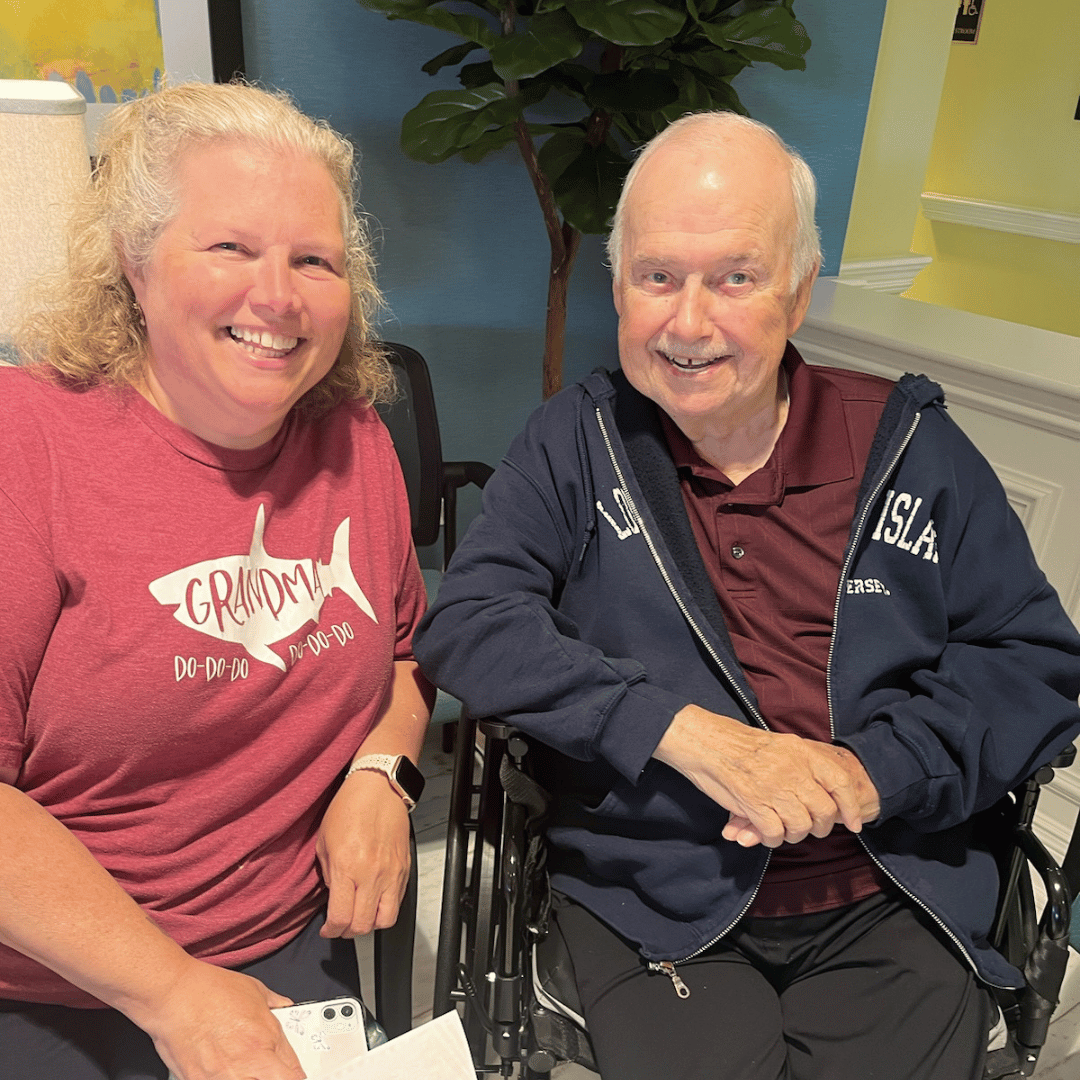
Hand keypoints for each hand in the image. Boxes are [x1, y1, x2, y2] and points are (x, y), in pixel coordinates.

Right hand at [134, 959, 301, 1079]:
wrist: (174, 995)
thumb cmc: (211, 989)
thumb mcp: (255, 990)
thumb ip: (275, 1006)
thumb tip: (285, 1010)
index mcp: (266, 1038)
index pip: (293, 1073)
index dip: (295, 1076)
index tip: (292, 1075)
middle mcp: (247, 1062)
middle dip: (275, 1078)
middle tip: (268, 1072)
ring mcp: (222, 1076)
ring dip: (250, 1079)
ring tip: (244, 1070)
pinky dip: (222, 1079)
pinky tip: (222, 1072)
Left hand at [316, 769, 410, 937]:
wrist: (379, 786)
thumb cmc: (350, 806)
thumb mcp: (324, 841)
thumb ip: (329, 874)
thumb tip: (335, 896)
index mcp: (347, 866)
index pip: (341, 917)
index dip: (331, 931)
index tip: (328, 930)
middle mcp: (372, 873)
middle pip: (363, 925)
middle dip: (348, 931)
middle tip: (341, 925)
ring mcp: (392, 872)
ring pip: (386, 919)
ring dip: (371, 923)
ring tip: (361, 915)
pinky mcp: (405, 868)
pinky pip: (398, 901)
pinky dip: (386, 907)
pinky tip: (375, 899)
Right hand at [655, 705, 879, 847]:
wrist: (705, 741)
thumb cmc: (742, 745)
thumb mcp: (781, 745)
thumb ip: (805, 766)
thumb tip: (831, 796)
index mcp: (801, 751)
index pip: (840, 781)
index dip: (850, 807)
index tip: (853, 823)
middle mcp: (792, 769)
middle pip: (824, 811)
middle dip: (820, 827)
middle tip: (808, 827)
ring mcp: (773, 787)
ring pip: (801, 826)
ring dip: (794, 834)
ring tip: (782, 828)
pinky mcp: (753, 804)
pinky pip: (775, 834)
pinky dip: (771, 839)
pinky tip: (764, 832)